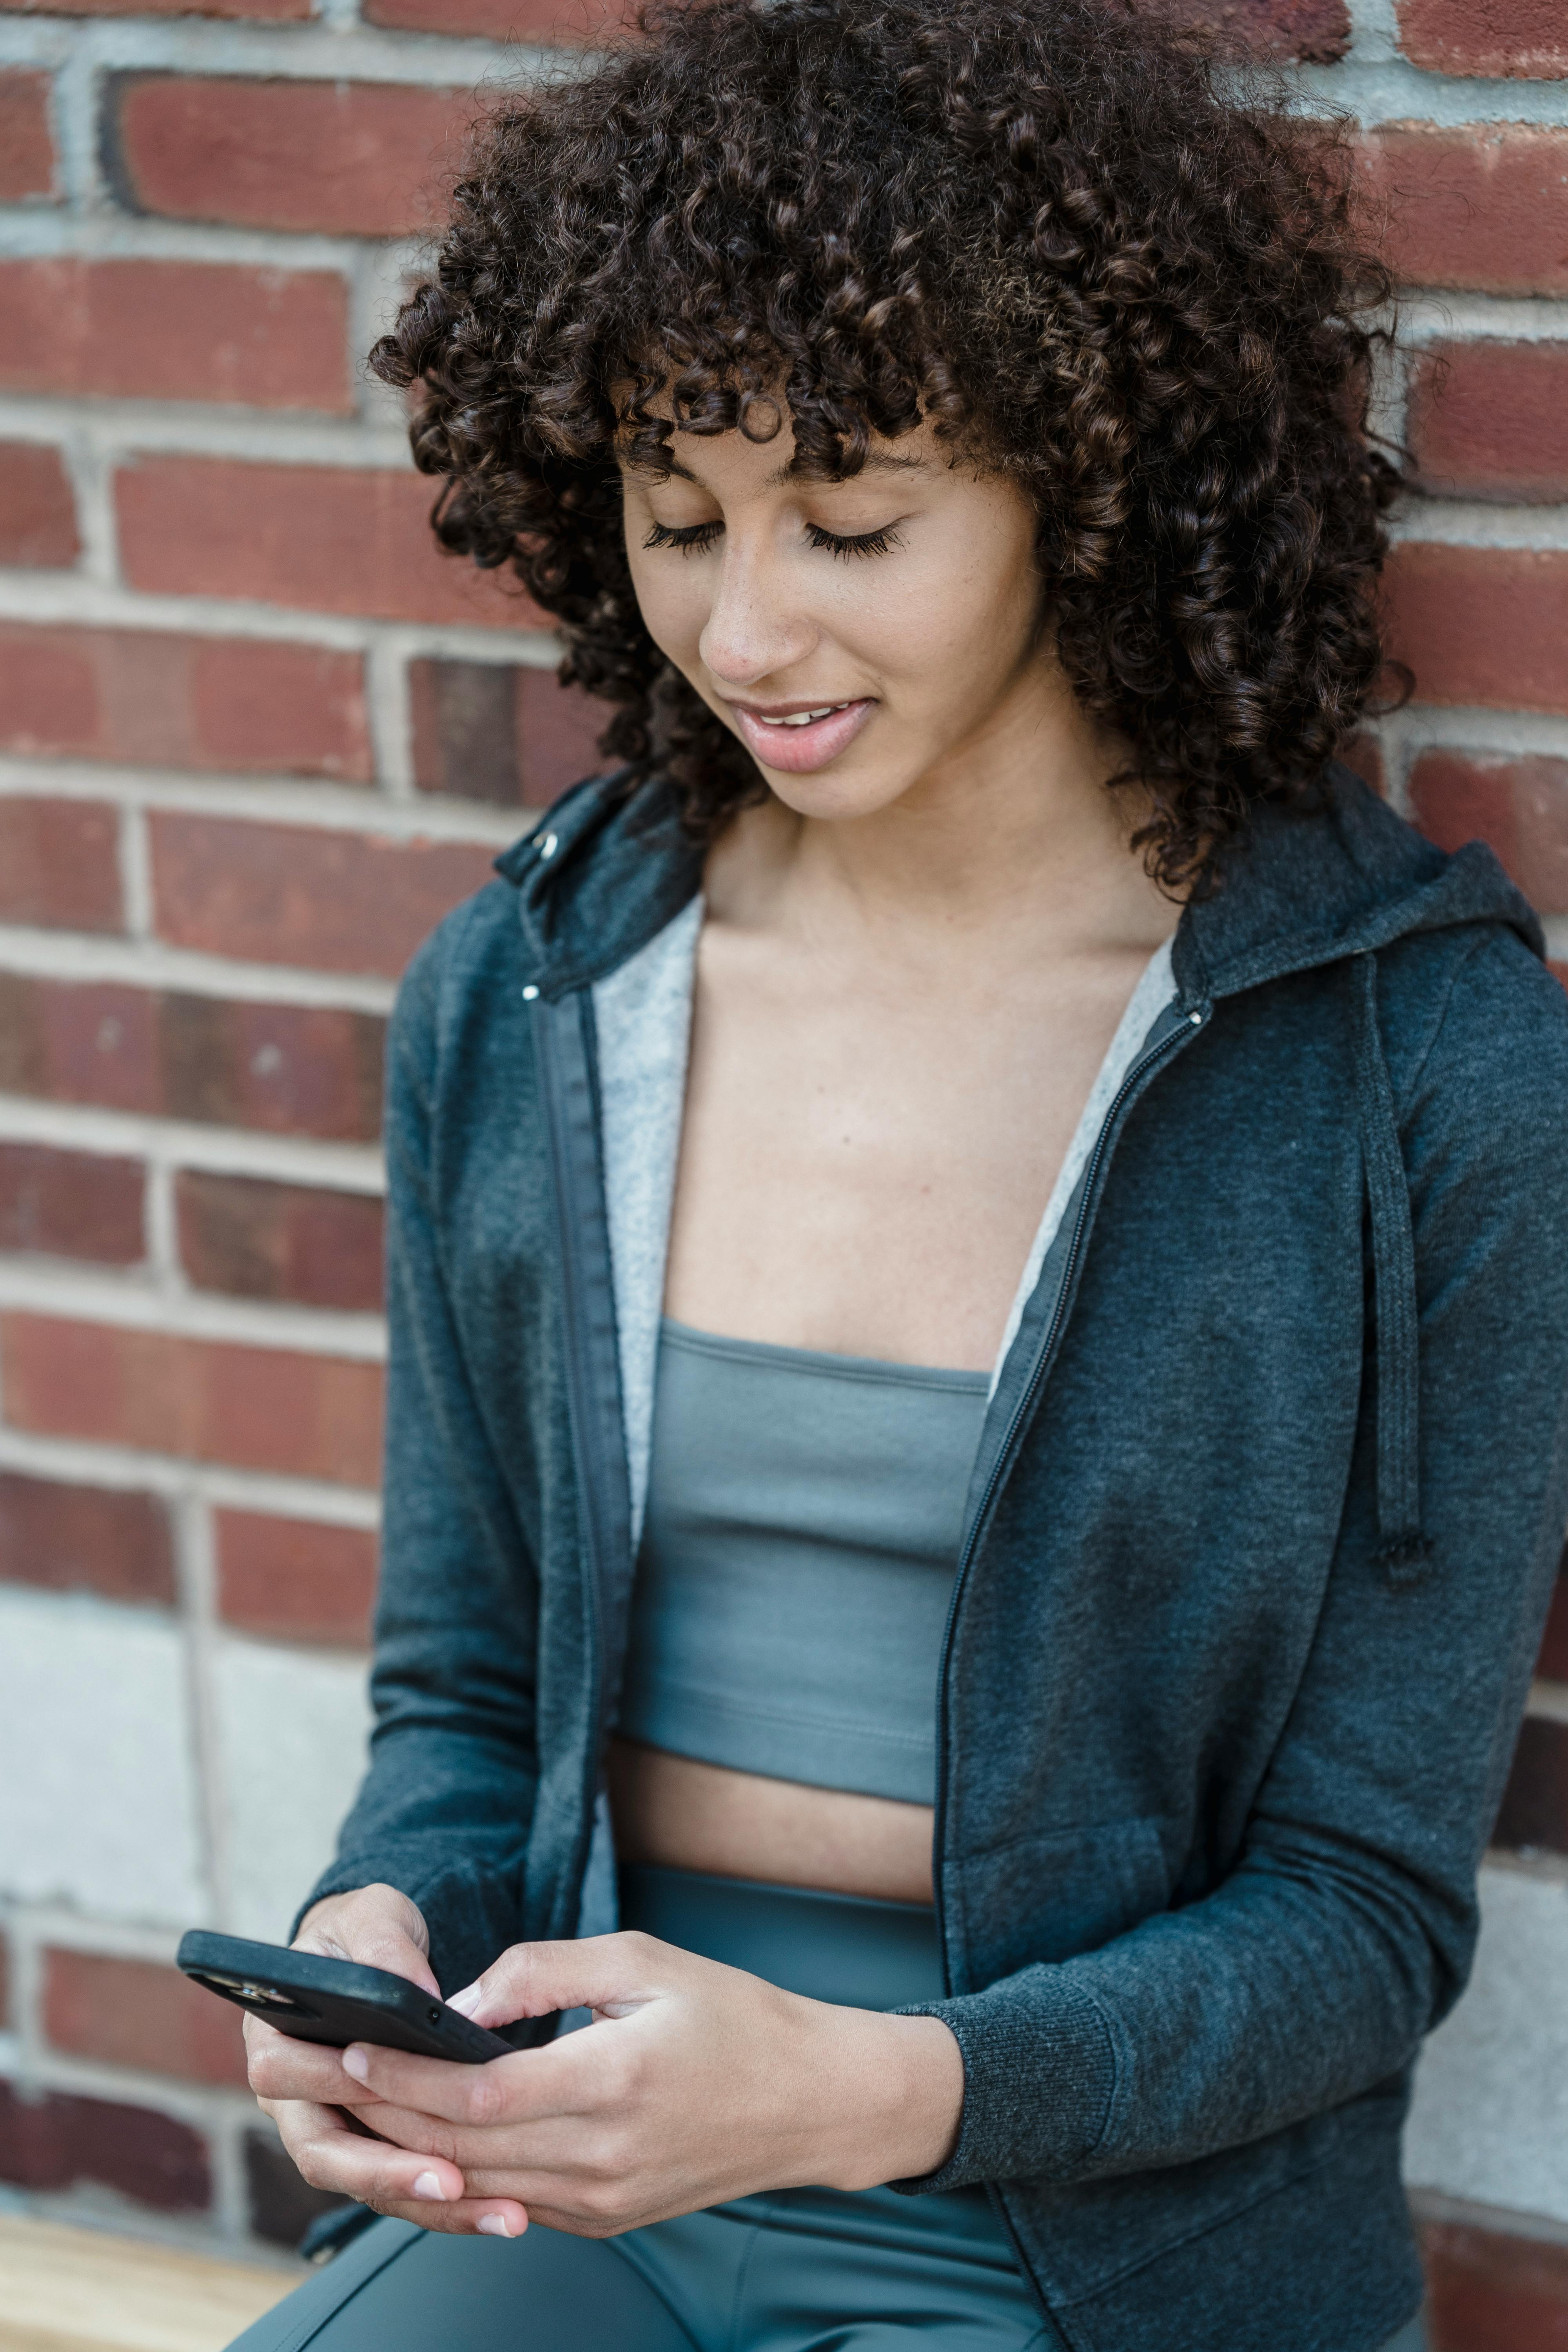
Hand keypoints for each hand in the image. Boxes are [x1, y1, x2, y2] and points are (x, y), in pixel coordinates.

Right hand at [243, 1884, 529, 2238]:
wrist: (371, 1958)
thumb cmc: (363, 1934)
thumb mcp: (371, 1916)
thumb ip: (383, 1944)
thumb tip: (415, 1991)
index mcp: (274, 2036)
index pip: (286, 2076)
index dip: (335, 2088)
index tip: (394, 2094)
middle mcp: (294, 2098)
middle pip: (323, 2154)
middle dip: (386, 2172)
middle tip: (450, 2182)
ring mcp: (333, 2130)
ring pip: (367, 2184)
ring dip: (429, 2204)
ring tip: (500, 2213)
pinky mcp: (374, 2150)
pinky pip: (401, 2188)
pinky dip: (448, 2206)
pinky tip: (503, 2211)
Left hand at [326, 1929, 964, 2238]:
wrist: (810, 2100)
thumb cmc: (732, 2014)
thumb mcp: (643, 1959)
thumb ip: (545, 1972)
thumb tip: (460, 2000)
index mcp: (613, 2083)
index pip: (479, 2096)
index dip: (407, 2075)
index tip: (353, 2044)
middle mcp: (603, 2156)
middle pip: (463, 2146)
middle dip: (385, 2112)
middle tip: (323, 2076)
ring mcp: (603, 2200)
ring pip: (479, 2181)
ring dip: (411, 2148)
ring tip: (355, 2106)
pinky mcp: (606, 2218)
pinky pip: (514, 2198)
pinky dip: (463, 2171)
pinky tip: (425, 2139)